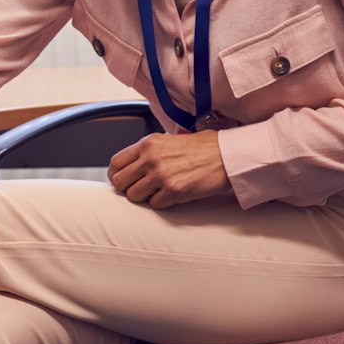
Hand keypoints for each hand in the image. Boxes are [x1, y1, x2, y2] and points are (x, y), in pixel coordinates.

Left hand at [107, 132, 232, 208]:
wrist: (228, 155)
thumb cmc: (206, 147)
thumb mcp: (173, 138)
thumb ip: (152, 149)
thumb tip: (136, 163)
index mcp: (149, 143)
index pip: (115, 162)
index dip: (116, 174)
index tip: (122, 180)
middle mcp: (151, 158)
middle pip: (120, 181)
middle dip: (127, 188)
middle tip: (139, 189)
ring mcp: (161, 175)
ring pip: (134, 196)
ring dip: (144, 197)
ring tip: (158, 192)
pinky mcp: (173, 191)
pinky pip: (154, 204)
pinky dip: (161, 203)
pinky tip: (172, 195)